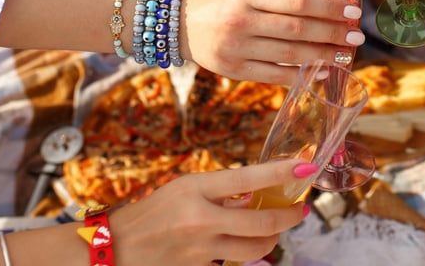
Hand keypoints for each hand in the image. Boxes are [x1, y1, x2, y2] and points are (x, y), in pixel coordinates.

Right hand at [111, 158, 312, 264]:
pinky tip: (239, 244)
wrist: (118, 248)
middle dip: (290, 216)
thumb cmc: (155, 212)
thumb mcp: (185, 188)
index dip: (281, 173)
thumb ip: (221, 190)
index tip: (306, 168)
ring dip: (271, 239)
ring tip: (273, 228)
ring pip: (256, 249)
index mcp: (196, 189)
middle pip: (263, 222)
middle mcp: (201, 220)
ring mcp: (201, 249)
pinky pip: (235, 263)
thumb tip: (261, 193)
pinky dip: (244, 253)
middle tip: (299, 209)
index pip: (248, 178)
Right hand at [181, 0, 364, 84]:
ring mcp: (236, 49)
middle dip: (333, 32)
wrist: (177, 23)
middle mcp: (240, 21)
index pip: (297, 1)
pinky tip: (324, 71)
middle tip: (357, 34)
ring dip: (324, 54)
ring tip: (346, 52)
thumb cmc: (223, 1)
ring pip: (291, 54)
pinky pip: (276, 75)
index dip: (329, 7)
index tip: (354, 10)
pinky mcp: (233, 71)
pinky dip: (303, 74)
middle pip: (298, 28)